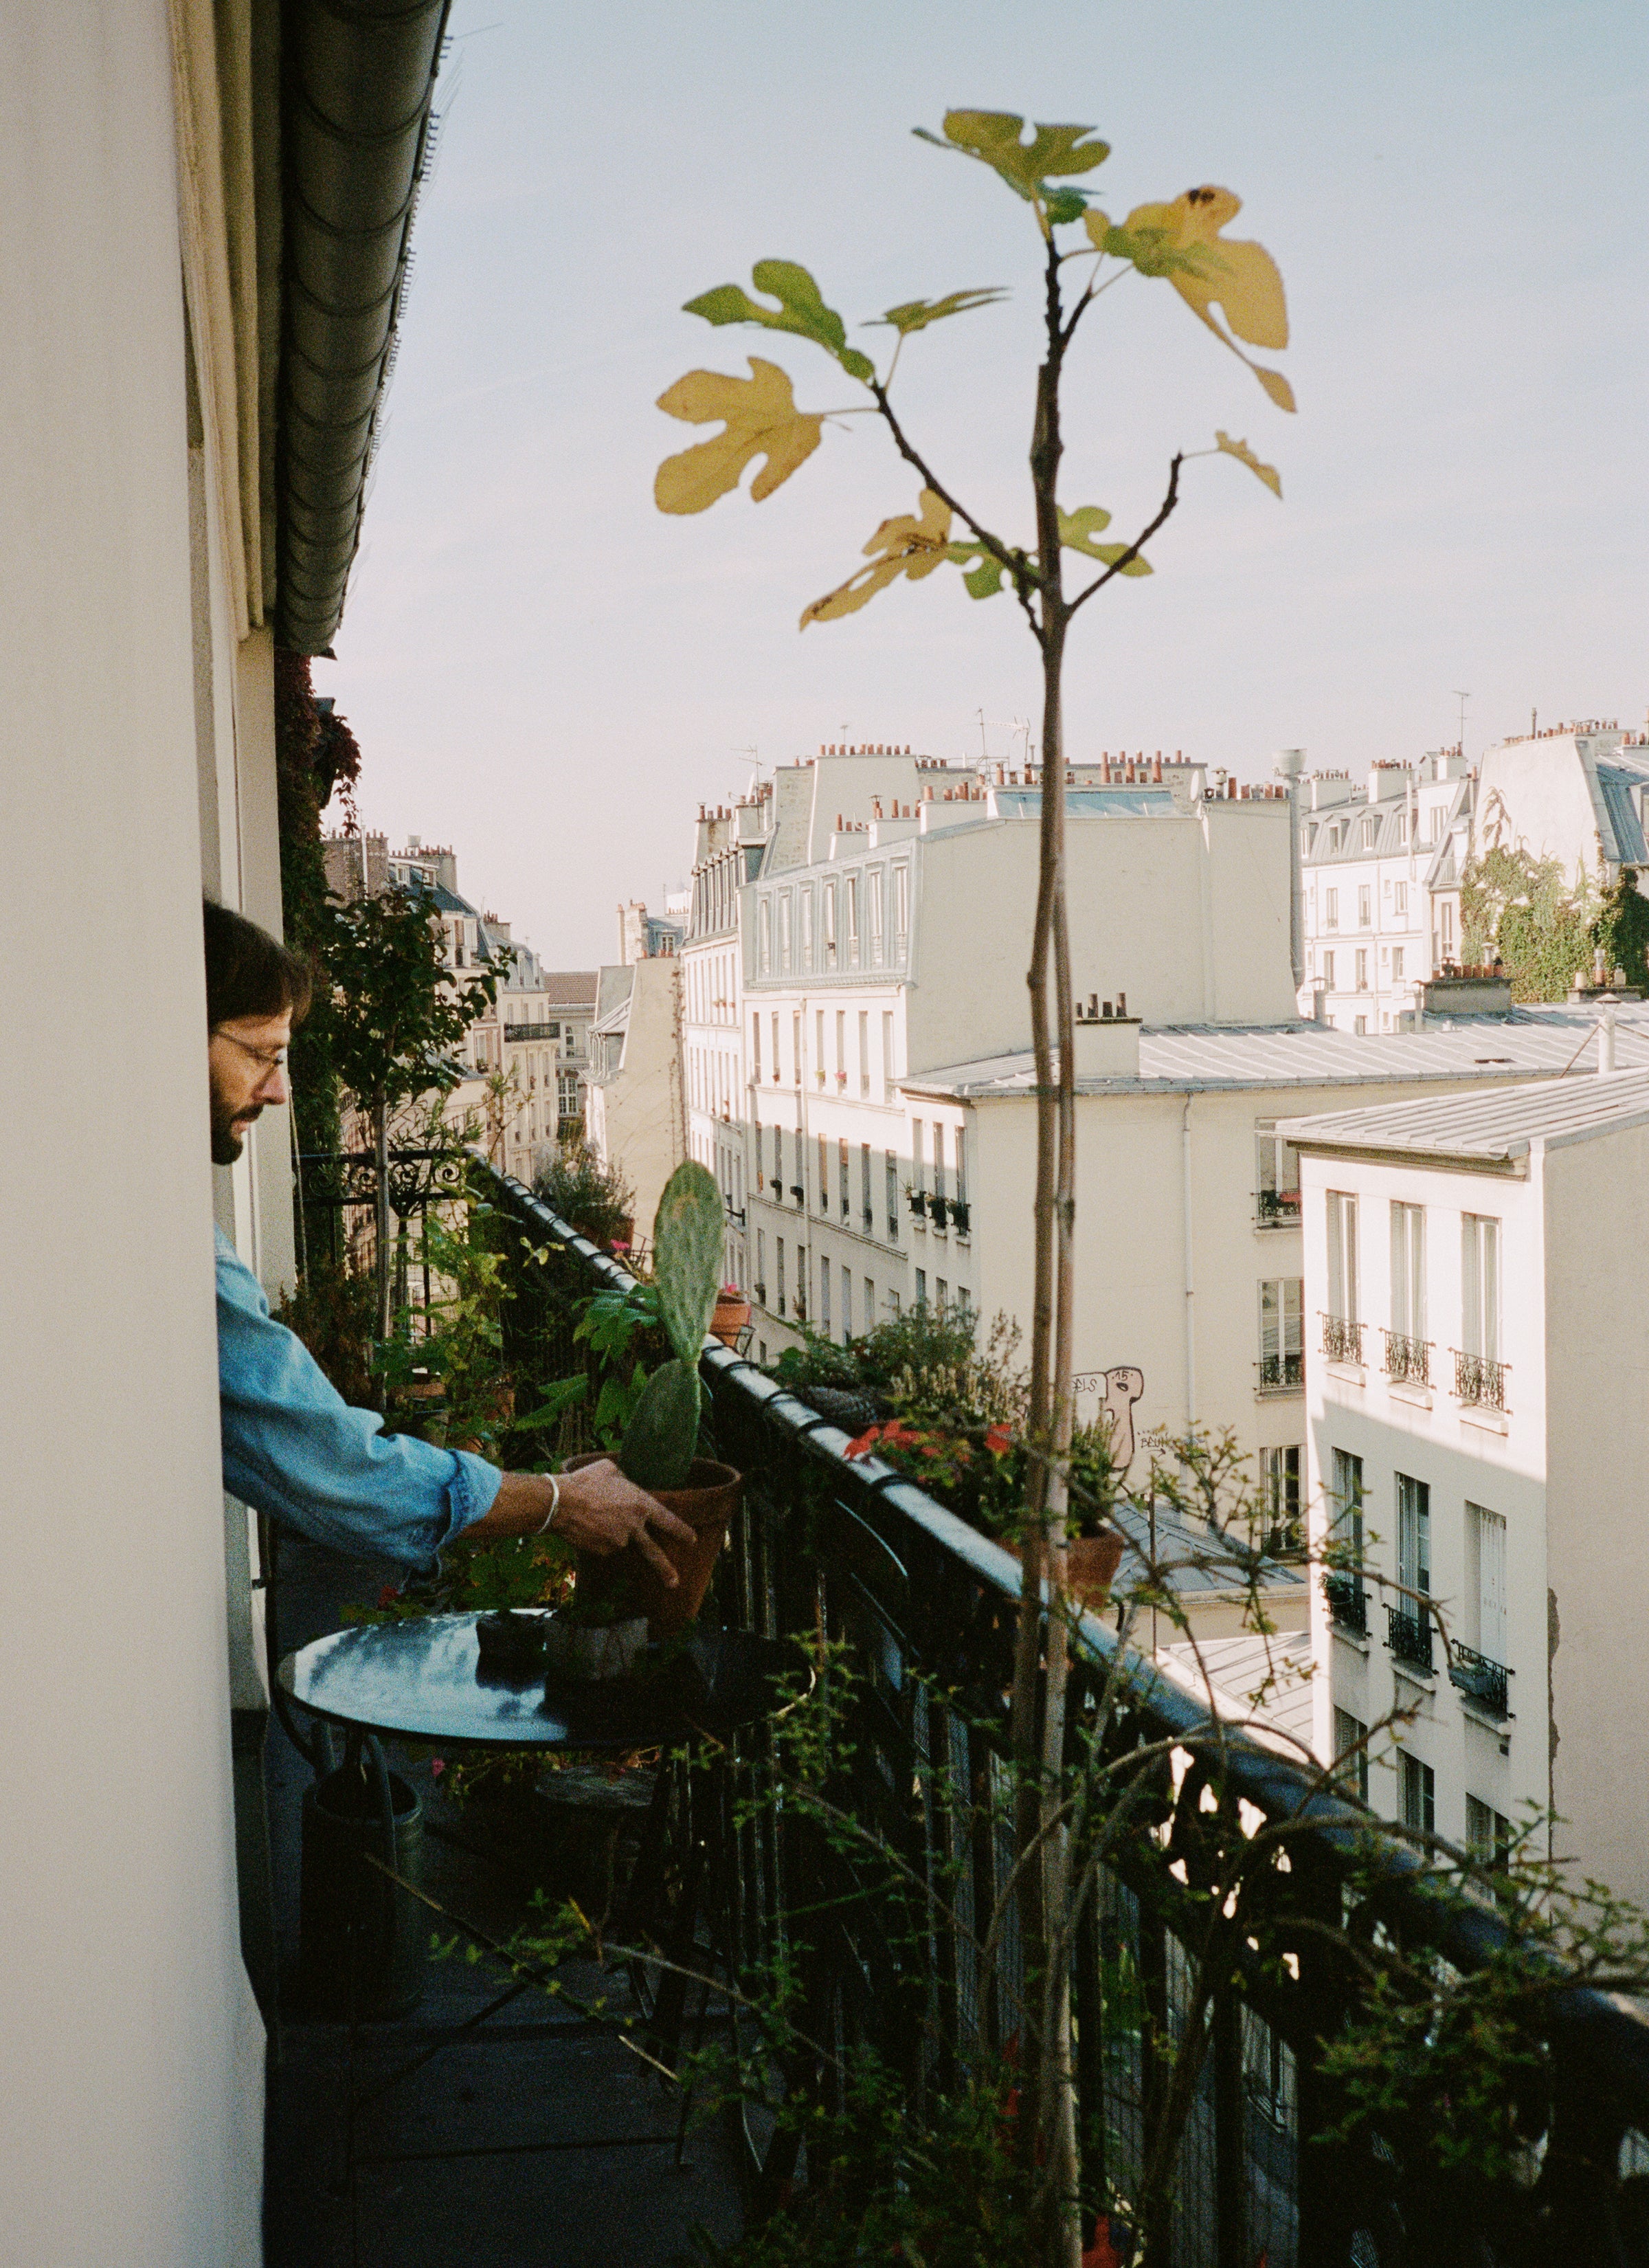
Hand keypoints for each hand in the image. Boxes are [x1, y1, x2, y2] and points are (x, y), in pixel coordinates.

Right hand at [550, 1460, 696, 1586]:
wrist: (560, 1503)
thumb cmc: (585, 1481)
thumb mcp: (611, 1470)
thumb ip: (625, 1481)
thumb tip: (625, 1485)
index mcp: (641, 1504)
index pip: (668, 1520)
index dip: (682, 1531)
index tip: (691, 1540)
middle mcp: (633, 1526)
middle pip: (653, 1552)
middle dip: (665, 1569)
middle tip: (674, 1582)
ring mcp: (618, 1542)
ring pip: (620, 1540)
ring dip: (610, 1532)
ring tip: (593, 1515)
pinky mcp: (602, 1551)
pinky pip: (605, 1545)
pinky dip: (599, 1537)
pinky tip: (586, 1524)